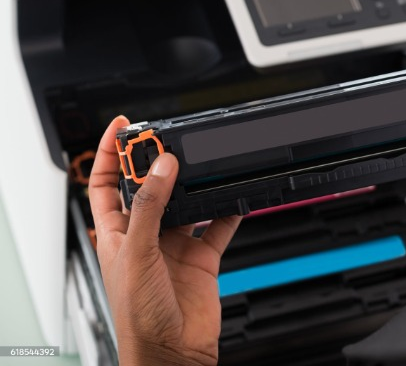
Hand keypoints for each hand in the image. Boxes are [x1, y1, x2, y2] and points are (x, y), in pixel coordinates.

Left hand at [89, 116, 241, 365]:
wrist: (173, 351)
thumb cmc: (138, 316)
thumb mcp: (137, 254)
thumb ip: (151, 208)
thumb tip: (162, 168)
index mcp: (116, 233)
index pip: (107, 183)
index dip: (110, 153)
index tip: (123, 126)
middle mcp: (146, 235)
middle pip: (151, 187)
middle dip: (160, 162)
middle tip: (172, 141)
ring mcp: (176, 244)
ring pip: (187, 202)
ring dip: (196, 184)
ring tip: (204, 164)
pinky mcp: (203, 255)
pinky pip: (219, 224)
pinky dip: (230, 210)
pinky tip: (236, 196)